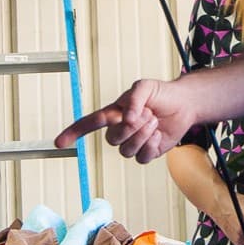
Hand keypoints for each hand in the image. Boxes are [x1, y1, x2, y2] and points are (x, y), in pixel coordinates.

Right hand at [54, 79, 192, 163]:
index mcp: (114, 113)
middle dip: (131, 128)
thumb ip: (134, 98)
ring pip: (126, 151)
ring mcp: (133, 142)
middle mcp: (120, 129)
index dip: (73, 132)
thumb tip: (126, 118)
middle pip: (112, 139)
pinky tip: (158, 134)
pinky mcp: (147, 152)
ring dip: (142, 135)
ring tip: (154, 122)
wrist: (184, 105)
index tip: (59, 142)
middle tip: (148, 114)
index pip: (89, 124)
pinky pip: (142, 158)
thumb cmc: (162, 93)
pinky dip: (151, 146)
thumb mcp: (146, 86)